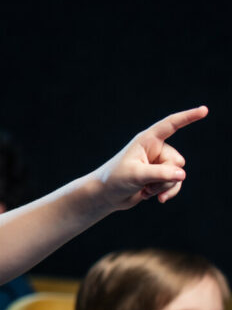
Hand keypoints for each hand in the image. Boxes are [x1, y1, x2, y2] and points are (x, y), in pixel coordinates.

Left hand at [93, 106, 207, 209]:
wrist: (105, 196)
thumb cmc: (114, 180)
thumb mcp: (136, 175)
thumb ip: (160, 174)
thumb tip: (182, 175)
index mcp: (147, 140)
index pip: (170, 125)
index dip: (188, 117)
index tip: (204, 110)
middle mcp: (156, 149)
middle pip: (177, 160)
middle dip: (165, 176)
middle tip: (145, 183)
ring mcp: (159, 163)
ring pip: (178, 174)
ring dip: (163, 186)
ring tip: (145, 190)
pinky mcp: (160, 177)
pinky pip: (176, 184)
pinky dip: (167, 192)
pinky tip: (157, 199)